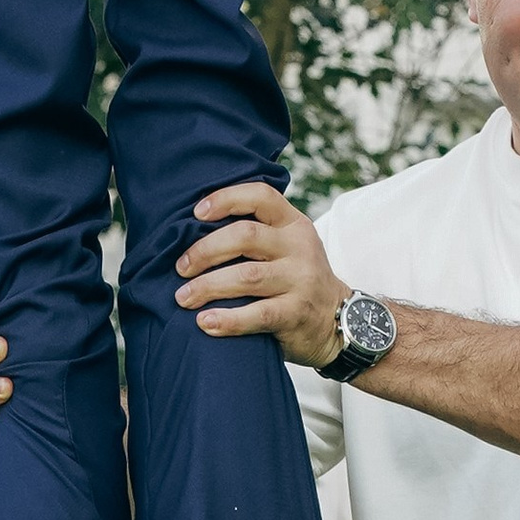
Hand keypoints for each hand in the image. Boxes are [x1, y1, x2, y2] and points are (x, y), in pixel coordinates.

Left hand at [172, 183, 346, 366]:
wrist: (339, 321)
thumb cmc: (295, 280)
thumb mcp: (287, 248)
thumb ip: (256, 235)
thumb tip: (191, 232)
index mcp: (293, 224)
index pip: (261, 196)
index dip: (226, 199)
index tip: (196, 213)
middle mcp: (300, 247)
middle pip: (246, 236)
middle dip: (205, 251)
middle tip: (180, 268)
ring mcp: (301, 280)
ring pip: (247, 276)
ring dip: (207, 286)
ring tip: (183, 298)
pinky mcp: (297, 313)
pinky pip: (257, 314)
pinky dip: (227, 319)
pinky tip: (205, 322)